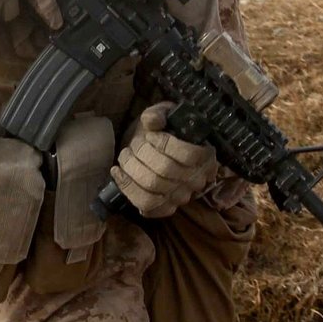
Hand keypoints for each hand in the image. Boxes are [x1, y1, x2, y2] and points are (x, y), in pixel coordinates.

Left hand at [108, 103, 216, 217]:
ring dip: (132, 169)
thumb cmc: (160, 132)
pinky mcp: (165, 208)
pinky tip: (118, 173)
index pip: (188, 155)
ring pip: (152, 188)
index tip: (150, 135)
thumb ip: (157, 114)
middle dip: (142, 154)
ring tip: (125, 156)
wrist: (153, 151)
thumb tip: (152, 121)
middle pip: (165, 171)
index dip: (165, 144)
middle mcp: (195, 180)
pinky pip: (145, 205)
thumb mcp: (161, 115)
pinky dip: (127, 188)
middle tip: (133, 145)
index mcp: (204, 155)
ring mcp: (180, 197)